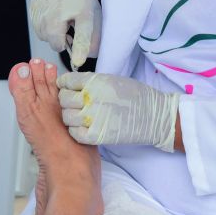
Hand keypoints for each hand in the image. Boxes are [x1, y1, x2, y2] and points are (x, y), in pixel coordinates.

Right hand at [30, 0, 101, 68]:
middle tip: (68, 31)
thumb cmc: (80, 0)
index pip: (81, 34)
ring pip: (46, 38)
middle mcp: (61, 10)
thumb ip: (94, 37)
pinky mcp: (34, 11)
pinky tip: (52, 17)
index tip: (78, 61)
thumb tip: (89, 56)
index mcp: (82, 11)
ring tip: (60, 21)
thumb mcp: (94, 15)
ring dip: (53, 35)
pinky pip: (39, 30)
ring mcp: (44, 11)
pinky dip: (45, 28)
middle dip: (62, 43)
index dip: (80, 49)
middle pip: (56, 44)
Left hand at [57, 72, 179, 149]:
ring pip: (66, 117)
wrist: (152, 115)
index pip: (65, 81)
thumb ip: (90, 82)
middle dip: (67, 101)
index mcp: (94, 82)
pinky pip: (74, 133)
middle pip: (63, 99)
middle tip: (76, 104)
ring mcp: (92, 117)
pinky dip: (76, 131)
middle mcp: (90, 98)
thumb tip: (72, 84)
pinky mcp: (96, 135)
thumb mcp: (111, 80)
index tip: (69, 90)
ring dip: (71, 116)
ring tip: (81, 116)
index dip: (65, 86)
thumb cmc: (135, 96)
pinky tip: (84, 127)